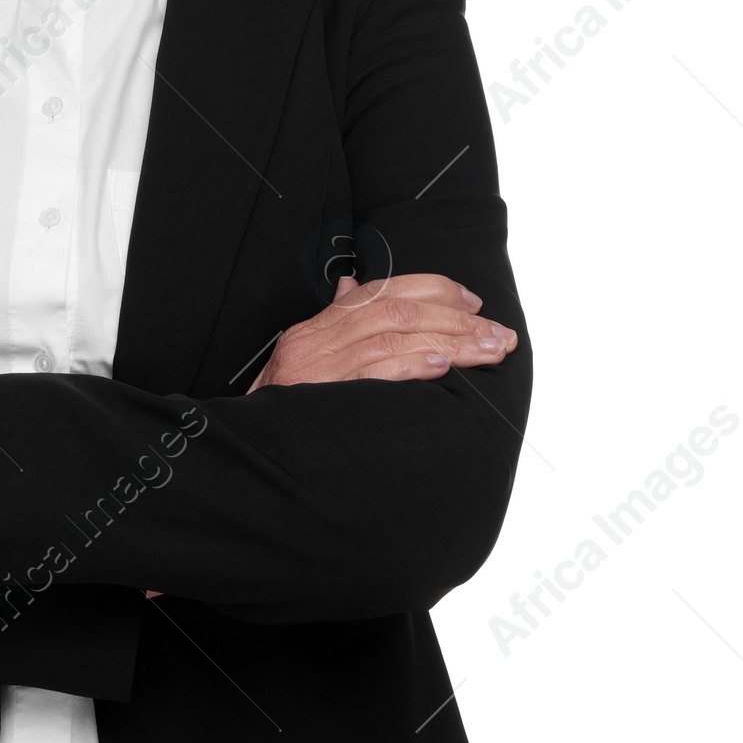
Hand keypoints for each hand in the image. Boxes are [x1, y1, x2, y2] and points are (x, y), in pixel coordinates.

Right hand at [246, 272, 516, 391]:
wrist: (241, 455)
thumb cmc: (280, 415)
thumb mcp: (302, 363)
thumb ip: (333, 324)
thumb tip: (351, 286)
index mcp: (314, 329)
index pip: (381, 291)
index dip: (433, 291)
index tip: (475, 305)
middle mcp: (314, 340)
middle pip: (395, 310)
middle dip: (456, 320)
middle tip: (500, 336)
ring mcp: (315, 367)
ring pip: (393, 334)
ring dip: (451, 341)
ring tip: (490, 351)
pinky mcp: (320, 396)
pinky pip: (373, 370)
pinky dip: (412, 364)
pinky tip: (443, 366)